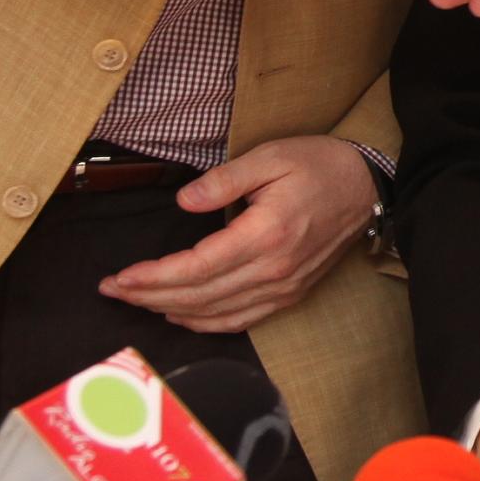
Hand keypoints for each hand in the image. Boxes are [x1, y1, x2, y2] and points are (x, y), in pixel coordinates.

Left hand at [96, 135, 377, 335]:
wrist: (367, 187)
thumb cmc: (318, 165)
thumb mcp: (270, 156)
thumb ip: (224, 180)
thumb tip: (184, 203)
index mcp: (266, 235)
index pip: (196, 268)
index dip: (153, 277)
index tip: (119, 278)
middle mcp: (274, 270)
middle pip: (199, 297)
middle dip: (149, 297)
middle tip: (112, 291)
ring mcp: (284, 287)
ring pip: (216, 314)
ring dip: (171, 312)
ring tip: (136, 301)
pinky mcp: (290, 294)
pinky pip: (241, 320)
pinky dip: (205, 323)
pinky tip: (180, 315)